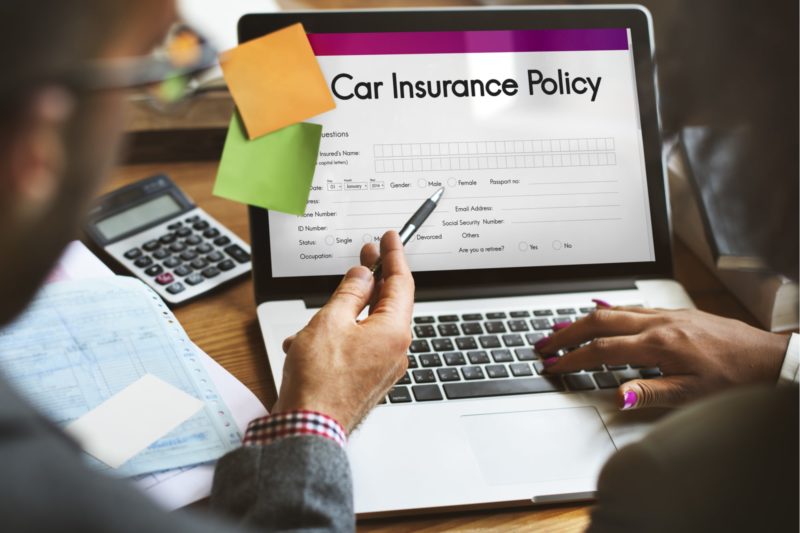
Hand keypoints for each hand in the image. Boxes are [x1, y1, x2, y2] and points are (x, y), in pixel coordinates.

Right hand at [272, 231, 413, 432]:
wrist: (308, 428)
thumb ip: (349, 293)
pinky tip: (308, 343)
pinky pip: (357, 347)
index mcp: (394, 332)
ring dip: (341, 316)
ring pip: (366, 326)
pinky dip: (336, 338)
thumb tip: (362, 276)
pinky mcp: (368, 379)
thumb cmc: (319, 381)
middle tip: (366, 254)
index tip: (389, 238)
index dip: (394, 256)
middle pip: (387, 303)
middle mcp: (395, 350)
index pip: (401, 283)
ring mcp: (383, 367)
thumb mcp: (330, 321)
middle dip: (371, 279)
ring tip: (313, 320)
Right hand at [539, 305, 789, 409]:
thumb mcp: (692, 395)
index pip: (602, 350)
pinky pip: (632, 306)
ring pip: (614, 310)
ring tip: (561, 329)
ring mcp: (667, 315)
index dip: (572, 358)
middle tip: (543, 343)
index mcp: (659, 345)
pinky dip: (608, 310)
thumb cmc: (735, 379)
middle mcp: (659, 323)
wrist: (769, 359)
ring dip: (583, 319)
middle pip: (598, 320)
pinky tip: (601, 312)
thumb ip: (649, 393)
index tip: (553, 365)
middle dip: (566, 332)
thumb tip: (616, 394)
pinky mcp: (675, 313)